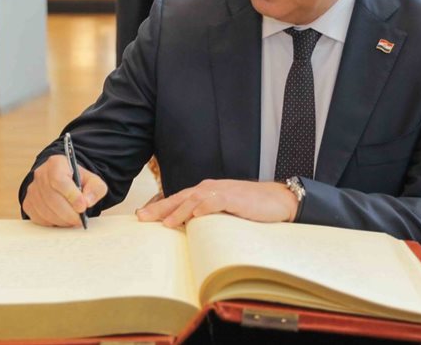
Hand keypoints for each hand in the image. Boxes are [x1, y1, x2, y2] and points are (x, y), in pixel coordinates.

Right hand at [23, 154, 107, 227]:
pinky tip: (62, 219)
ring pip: (45, 210)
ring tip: (72, 220)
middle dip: (68, 213)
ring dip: (61, 220)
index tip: (82, 207)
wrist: (64, 182)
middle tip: (79, 220)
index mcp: (56, 163)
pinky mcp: (28, 203)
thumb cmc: (78, 181)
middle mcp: (41, 174)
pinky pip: (38, 218)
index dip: (71, 195)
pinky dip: (52, 223)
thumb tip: (87, 202)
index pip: (59, 180)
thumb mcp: (93, 181)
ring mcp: (32, 189)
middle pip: (52, 198)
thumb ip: (95, 189)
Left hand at [135, 179, 297, 227]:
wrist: (278, 199)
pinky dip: (205, 207)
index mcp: (206, 192)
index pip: (178, 199)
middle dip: (160, 208)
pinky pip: (216, 201)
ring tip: (165, 222)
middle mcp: (210, 189)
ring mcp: (222, 192)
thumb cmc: (251, 206)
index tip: (142, 216)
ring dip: (179, 210)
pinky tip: (195, 215)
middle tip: (142, 218)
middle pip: (180, 197)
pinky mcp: (235, 197)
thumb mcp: (225, 212)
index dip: (160, 207)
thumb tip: (189, 230)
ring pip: (194, 199)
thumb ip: (207, 217)